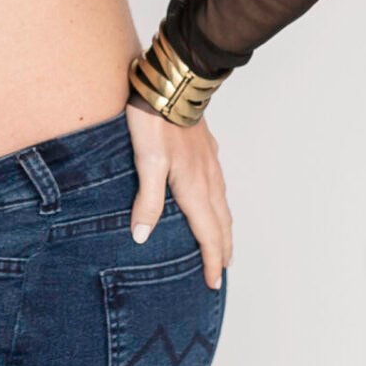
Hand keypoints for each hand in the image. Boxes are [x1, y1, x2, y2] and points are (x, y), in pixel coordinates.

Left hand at [125, 101, 231, 290]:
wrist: (170, 82)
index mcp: (193, 186)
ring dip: (223, 228)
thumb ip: (148, 200)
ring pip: (221, 204)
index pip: (207, 233)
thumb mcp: (146, 161)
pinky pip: (217, 185)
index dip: (211, 260)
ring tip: (222, 242)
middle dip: (222, 250)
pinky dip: (218, 203)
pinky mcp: (205, 148)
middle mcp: (207, 177)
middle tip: (221, 272)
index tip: (212, 282)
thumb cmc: (154, 120)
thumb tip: (142, 237)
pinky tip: (212, 198)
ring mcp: (209, 162)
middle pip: (220, 223)